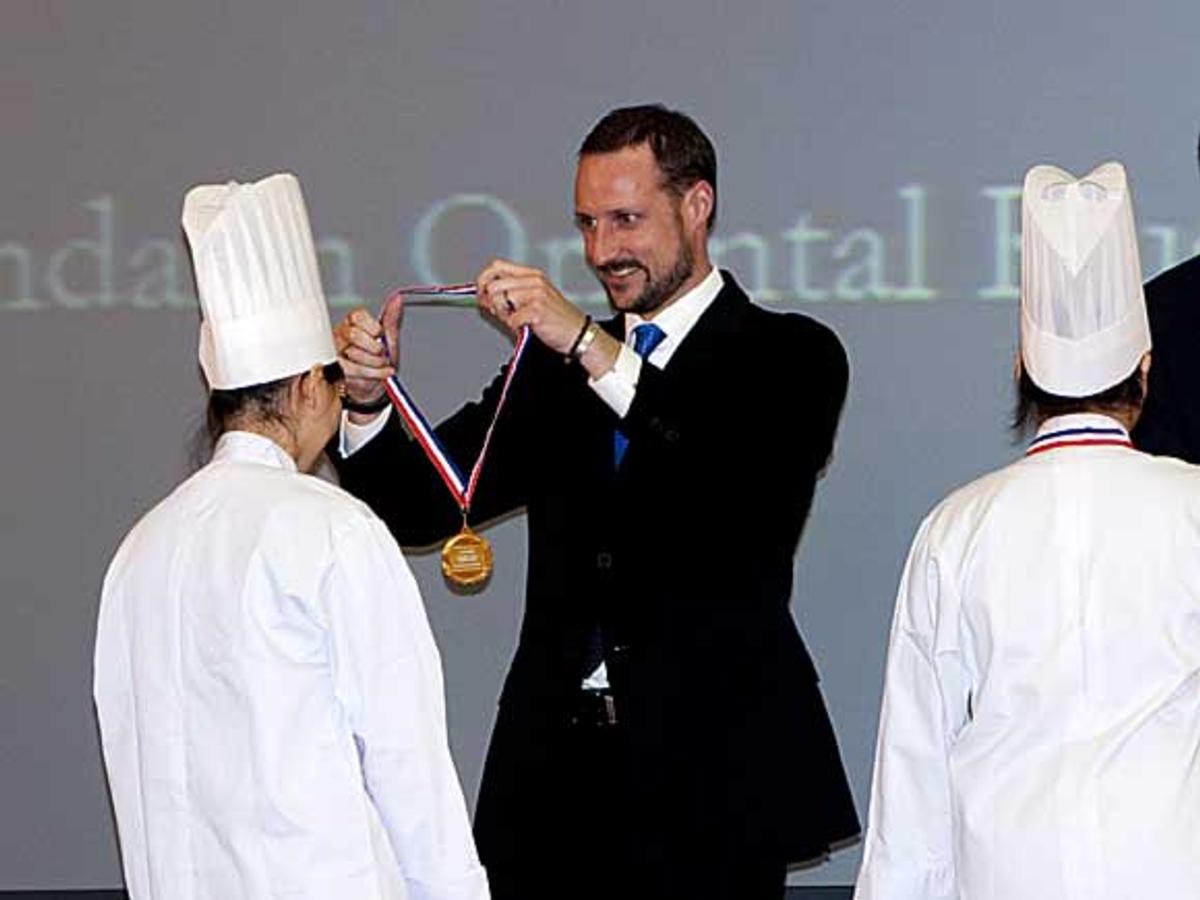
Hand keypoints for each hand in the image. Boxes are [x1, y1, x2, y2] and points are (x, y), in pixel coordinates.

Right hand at [334, 297, 403, 413]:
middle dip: (375, 347)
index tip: (380, 334)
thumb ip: (392, 319)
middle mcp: (341, 335)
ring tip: (382, 364)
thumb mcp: (390, 338)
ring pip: (354, 353)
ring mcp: (336, 352)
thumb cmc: (380, 360)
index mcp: (353, 323)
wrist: (376, 386)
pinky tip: (384, 372)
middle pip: (354, 334)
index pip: (357, 316)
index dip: (373, 327)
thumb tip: (397, 299)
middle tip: (382, 353)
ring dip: (376, 362)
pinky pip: (354, 369)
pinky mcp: (336, 370)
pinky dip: (375, 373)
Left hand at [475, 258, 587, 353]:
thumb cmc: (558, 319)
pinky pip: (511, 319)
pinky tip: (525, 327)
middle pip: (494, 284)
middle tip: (500, 313)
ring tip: (517, 321)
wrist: (579, 334)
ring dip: (503, 315)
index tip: (481, 293)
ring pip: (500, 300)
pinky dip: (514, 327)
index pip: (497, 266)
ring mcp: (536, 294)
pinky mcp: (537, 310)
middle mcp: (534, 281)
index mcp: (532, 275)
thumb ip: (511, 295)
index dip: (483, 280)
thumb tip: (484, 296)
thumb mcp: (534, 299)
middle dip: (491, 302)